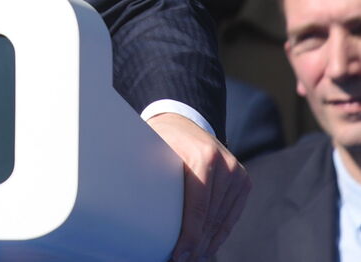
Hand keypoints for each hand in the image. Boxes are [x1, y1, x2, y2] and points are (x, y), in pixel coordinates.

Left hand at [146, 112, 249, 260]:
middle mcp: (225, 165)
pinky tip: (207, 247)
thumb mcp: (150, 148)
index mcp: (202, 157)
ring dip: (208, 243)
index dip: (188, 236)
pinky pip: (231, 215)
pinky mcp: (243, 181)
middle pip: (211, 218)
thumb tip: (124, 202)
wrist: (183, 120)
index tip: (177, 255)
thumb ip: (145, 171)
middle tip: (181, 260)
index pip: (197, 208)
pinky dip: (219, 233)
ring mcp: (238, 173)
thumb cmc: (160, 137)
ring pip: (223, 220)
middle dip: (196, 244)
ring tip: (193, 257)